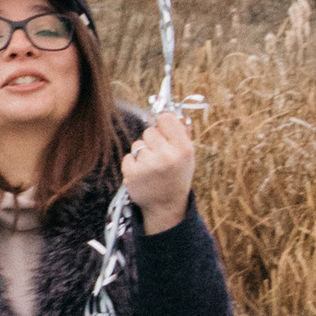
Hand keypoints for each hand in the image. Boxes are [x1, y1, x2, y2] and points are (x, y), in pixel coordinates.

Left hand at [121, 105, 195, 235]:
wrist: (166, 206)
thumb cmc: (177, 177)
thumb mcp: (187, 156)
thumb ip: (180, 133)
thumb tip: (168, 108)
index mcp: (183, 149)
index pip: (166, 119)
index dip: (163, 124)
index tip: (164, 132)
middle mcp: (166, 156)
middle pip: (149, 131)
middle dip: (152, 141)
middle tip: (159, 156)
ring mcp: (148, 165)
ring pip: (137, 145)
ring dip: (142, 154)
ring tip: (151, 167)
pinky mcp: (132, 174)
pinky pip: (128, 157)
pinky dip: (133, 165)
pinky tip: (143, 175)